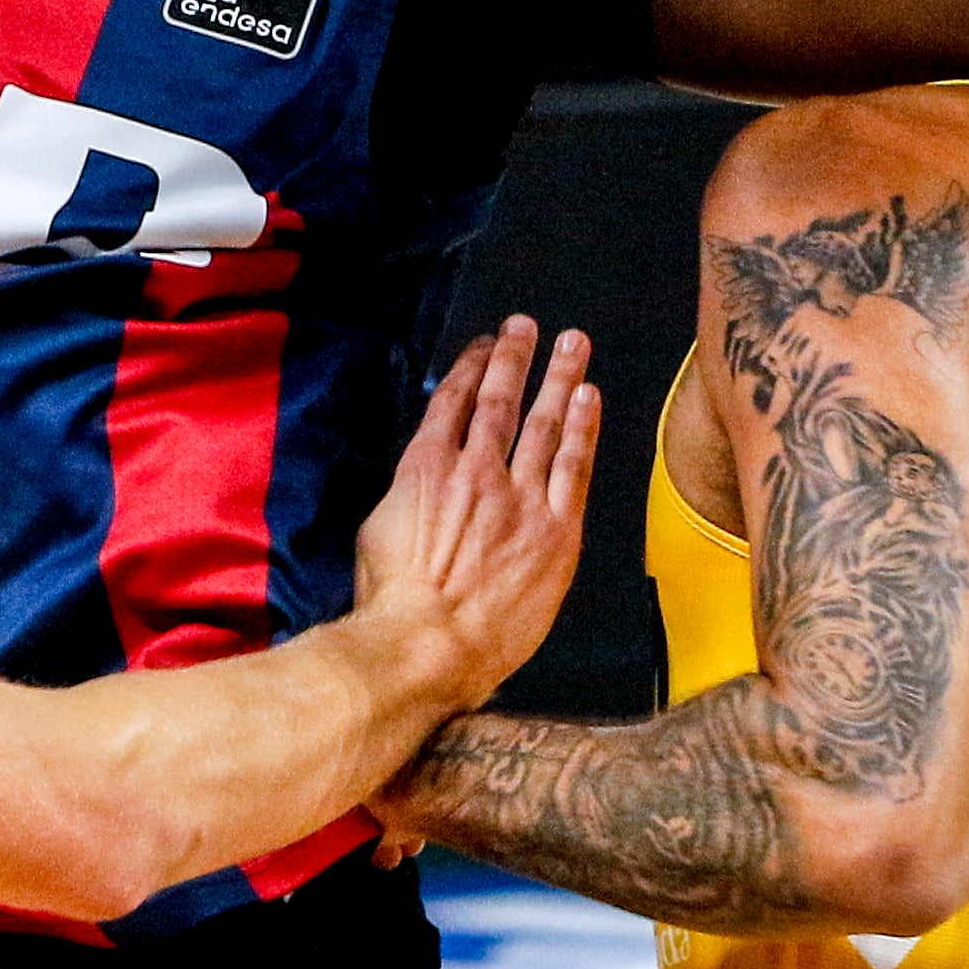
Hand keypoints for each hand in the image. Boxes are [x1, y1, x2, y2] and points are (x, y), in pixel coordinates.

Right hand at [350, 319, 598, 713]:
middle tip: (529, 325)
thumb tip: (419, 482)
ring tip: (573, 344)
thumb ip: (406, 494)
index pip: (455, 401)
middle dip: (517, 357)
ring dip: (560, 378)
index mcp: (426, 467)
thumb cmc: (391, 600)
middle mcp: (475, 471)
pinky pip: (574, 468)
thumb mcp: (377, 530)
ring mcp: (520, 499)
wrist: (430, 643)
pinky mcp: (556, 532)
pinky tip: (590, 400)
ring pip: (544, 424)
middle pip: (502, 401)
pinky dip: (583, 429)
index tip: (487, 345)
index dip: (474, 367)